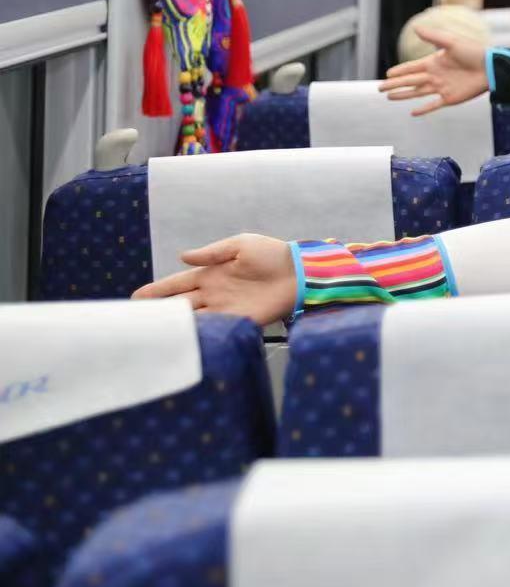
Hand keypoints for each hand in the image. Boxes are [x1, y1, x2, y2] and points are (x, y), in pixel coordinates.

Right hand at [132, 234, 297, 326]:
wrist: (299, 272)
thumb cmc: (271, 255)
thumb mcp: (240, 245)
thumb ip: (212, 253)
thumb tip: (183, 256)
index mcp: (211, 274)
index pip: (177, 284)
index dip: (157, 291)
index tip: (135, 298)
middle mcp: (213, 294)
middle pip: (179, 305)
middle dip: (158, 313)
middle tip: (134, 323)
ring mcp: (225, 309)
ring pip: (192, 320)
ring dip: (175, 327)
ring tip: (150, 335)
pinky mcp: (239, 321)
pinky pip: (215, 329)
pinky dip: (199, 334)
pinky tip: (183, 341)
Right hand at [379, 28, 488, 114]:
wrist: (491, 67)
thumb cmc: (473, 52)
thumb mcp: (452, 42)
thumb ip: (433, 36)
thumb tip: (415, 28)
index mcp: (434, 62)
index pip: (411, 67)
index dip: (399, 71)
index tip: (387, 74)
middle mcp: (435, 75)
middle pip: (410, 81)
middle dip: (395, 84)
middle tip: (380, 88)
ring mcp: (442, 87)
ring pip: (417, 92)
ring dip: (403, 95)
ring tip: (389, 97)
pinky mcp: (450, 98)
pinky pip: (433, 105)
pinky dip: (423, 109)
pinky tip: (412, 112)